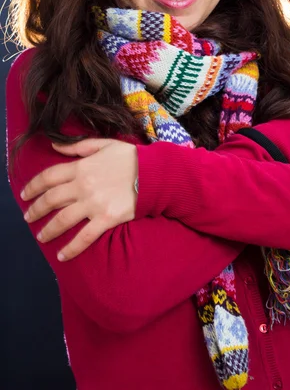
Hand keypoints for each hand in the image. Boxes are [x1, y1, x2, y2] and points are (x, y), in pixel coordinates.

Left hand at [20, 138, 137, 260]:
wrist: (155, 174)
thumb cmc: (131, 157)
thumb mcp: (104, 144)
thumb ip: (78, 146)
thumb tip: (54, 146)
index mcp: (81, 167)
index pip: (49, 177)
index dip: (33, 186)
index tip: (24, 194)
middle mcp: (83, 186)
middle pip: (51, 200)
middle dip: (36, 209)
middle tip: (28, 217)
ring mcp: (93, 204)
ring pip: (63, 220)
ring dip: (48, 230)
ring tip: (40, 237)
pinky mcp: (106, 219)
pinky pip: (84, 237)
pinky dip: (71, 248)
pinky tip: (62, 255)